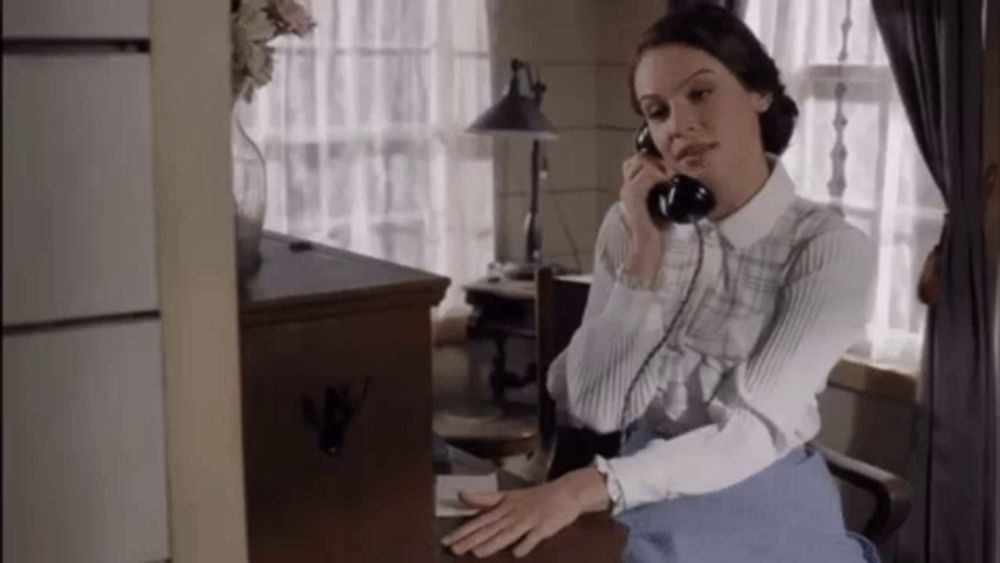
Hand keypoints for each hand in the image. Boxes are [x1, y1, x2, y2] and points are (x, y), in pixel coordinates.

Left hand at [441, 467, 609, 558]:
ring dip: (492, 543)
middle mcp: (513, 513)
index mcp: (503, 506)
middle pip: (489, 528)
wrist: (565, 493)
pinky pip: (533, 538)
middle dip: (471, 539)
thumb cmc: (533, 497)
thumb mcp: (507, 496)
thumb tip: (461, 494)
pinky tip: (516, 553)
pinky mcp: (544, 528)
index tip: (446, 540)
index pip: (479, 519)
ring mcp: (528, 520)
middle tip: (454, 549)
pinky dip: (525, 545)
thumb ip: (484, 498)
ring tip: (476, 553)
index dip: (462, 530)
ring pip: (507, 534)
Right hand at [620, 154, 669, 283]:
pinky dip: (659, 174)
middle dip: (657, 160)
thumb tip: (683, 181)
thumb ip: (667, 192)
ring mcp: (628, 191)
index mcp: (633, 189)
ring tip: (672, 176)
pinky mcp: (634, 197)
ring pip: (641, 162)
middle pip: (638, 158)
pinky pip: (646, 175)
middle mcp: (627, 188)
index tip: (671, 168)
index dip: (654, 159)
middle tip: (673, 172)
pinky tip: (668, 181)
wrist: (649, 249)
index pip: (637, 161)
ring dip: (660, 165)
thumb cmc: (658, 230)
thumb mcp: (665, 206)